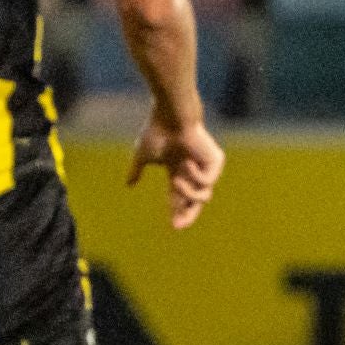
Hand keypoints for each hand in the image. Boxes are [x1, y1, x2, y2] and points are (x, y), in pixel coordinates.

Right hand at [128, 115, 224, 229]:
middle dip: (188, 215)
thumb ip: (137, 171)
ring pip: (203, 196)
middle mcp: (193, 170)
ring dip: (187, 192)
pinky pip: (208, 182)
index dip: (177, 211)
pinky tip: (188, 163)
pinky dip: (195, 177)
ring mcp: (206, 166)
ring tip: (176, 180)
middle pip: (195, 201)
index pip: (179, 197)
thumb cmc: (157, 131)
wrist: (171, 117)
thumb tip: (128, 185)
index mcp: (178, 171)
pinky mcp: (216, 161)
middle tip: (178, 225)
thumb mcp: (142, 156)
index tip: (173, 226)